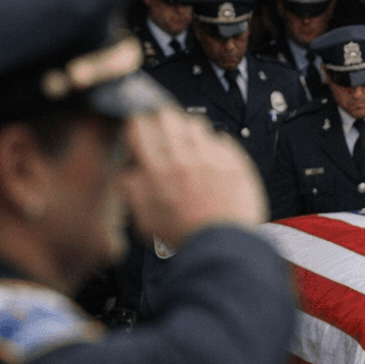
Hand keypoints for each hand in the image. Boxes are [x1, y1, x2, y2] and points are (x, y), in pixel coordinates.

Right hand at [121, 107, 265, 249]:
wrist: (224, 247)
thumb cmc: (186, 236)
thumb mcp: (145, 219)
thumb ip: (132, 191)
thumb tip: (129, 173)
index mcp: (156, 170)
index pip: (139, 125)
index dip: (139, 122)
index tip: (143, 128)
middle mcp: (182, 159)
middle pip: (167, 116)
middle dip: (164, 119)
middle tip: (167, 130)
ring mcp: (211, 159)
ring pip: (196, 123)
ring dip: (191, 130)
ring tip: (192, 145)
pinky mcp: (235, 164)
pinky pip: (223, 140)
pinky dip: (217, 145)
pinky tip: (214, 160)